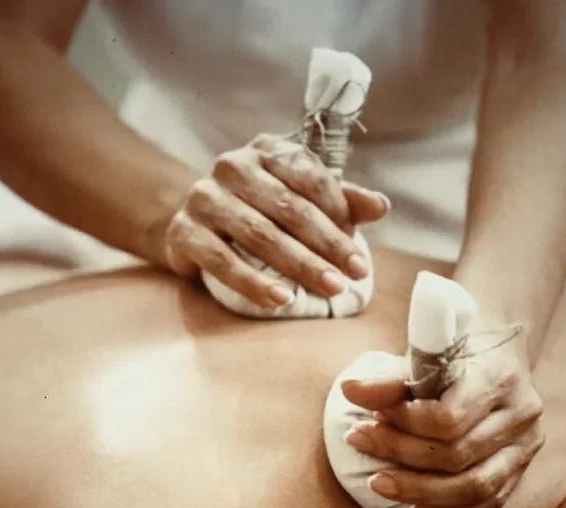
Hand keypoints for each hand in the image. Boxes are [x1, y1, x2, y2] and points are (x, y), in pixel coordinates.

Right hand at [162, 133, 388, 307]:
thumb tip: (382, 206)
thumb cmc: (259, 210)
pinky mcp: (183, 231)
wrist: (191, 224)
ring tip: (328, 288)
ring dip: (298, 265)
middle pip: (288, 207)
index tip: (358, 250)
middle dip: (327, 244)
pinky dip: (253, 282)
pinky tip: (281, 300)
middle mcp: (232, 166)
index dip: (339, 213)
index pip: (310, 177)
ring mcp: (204, 197)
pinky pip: (222, 260)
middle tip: (355, 274)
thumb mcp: (300, 199)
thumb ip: (341, 200)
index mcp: (266, 150)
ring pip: (259, 234)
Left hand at [340, 338, 544, 507]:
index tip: (372, 415)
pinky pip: (487, 503)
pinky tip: (414, 505)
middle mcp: (521, 412)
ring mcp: (526, 445)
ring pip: (474, 487)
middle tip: (359, 442)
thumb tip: (349, 391)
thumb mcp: (426, 352)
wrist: (499, 348)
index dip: (404, 424)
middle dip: (400, 454)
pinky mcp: (521, 468)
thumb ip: (391, 378)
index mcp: (500, 375)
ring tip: (378, 482)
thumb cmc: (456, 347)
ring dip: (419, 491)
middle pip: (456, 455)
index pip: (448, 418)